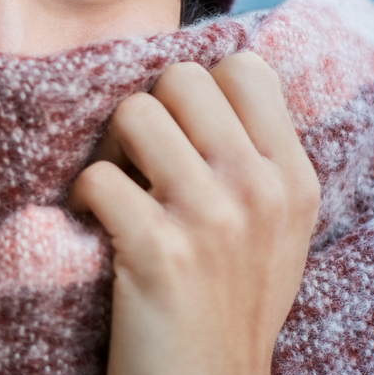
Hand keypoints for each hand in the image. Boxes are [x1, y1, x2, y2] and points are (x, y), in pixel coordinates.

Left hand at [69, 53, 319, 374]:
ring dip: (108, 151)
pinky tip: (93, 227)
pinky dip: (81, 199)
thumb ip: (251, 159)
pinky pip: (96, 176)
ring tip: (115, 193)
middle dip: (147, 112)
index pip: (244, 68)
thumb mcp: (273, 230)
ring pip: (133, 113)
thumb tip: (198, 87)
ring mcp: (212, 217)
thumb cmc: (227, 307)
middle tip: (137, 163)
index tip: (179, 133)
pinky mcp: (158, 251)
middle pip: (180, 79)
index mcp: (292, 177)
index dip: (197, 90)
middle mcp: (259, 188)